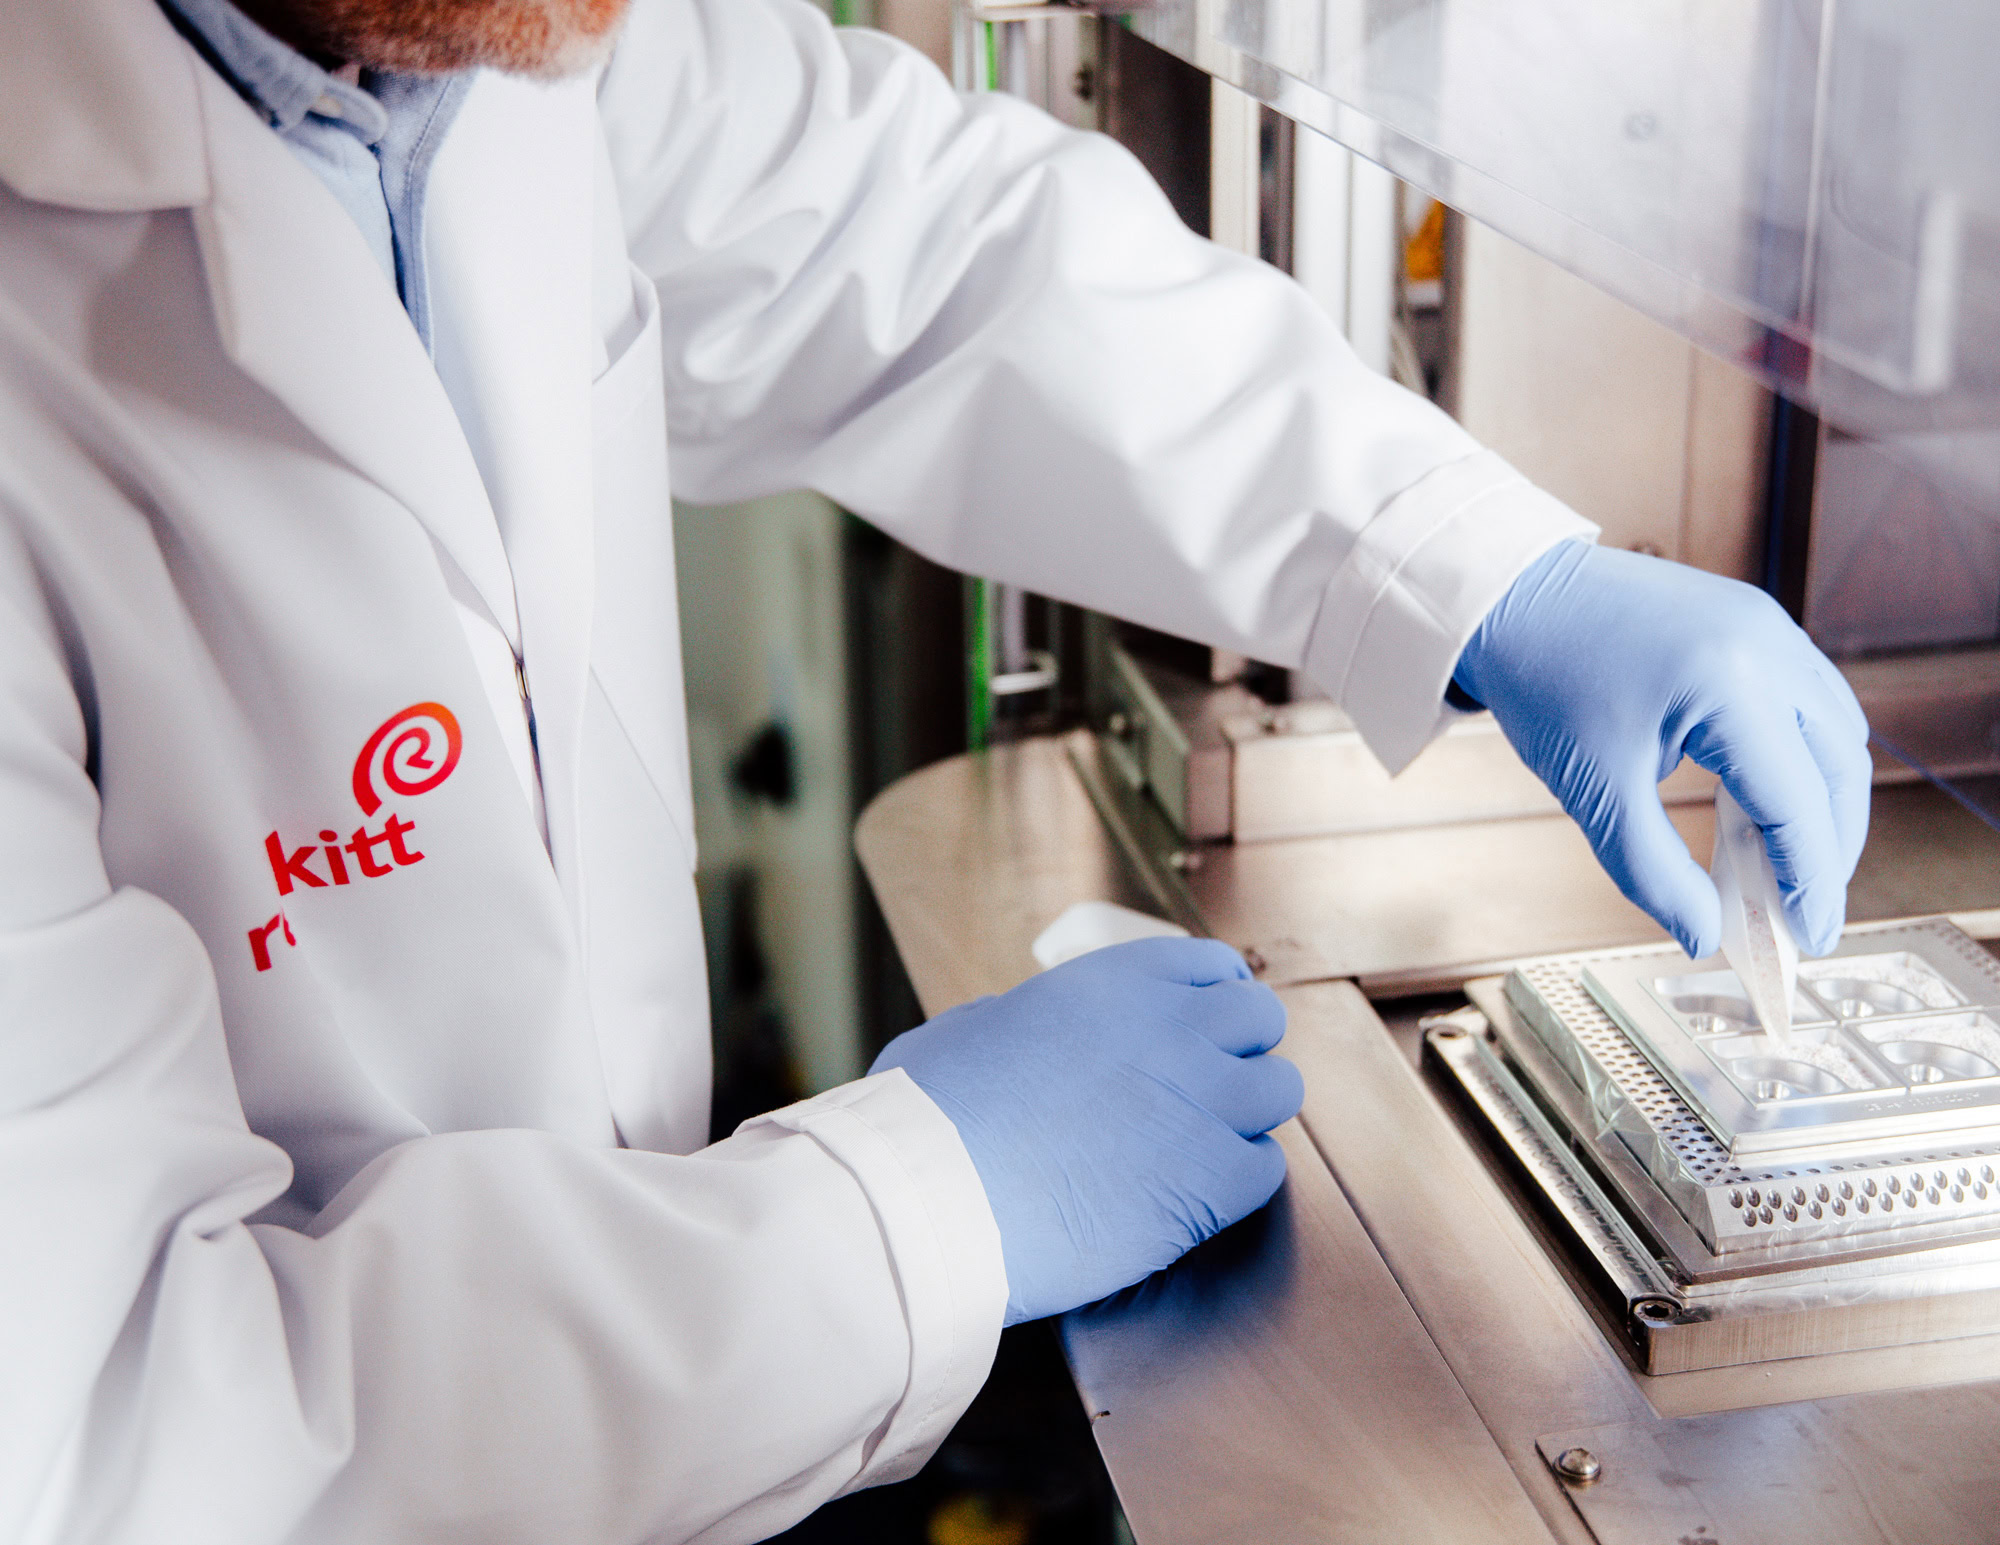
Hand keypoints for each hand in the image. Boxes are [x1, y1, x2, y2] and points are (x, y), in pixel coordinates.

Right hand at [871, 937, 1301, 1324]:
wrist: (932, 1200)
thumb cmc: (927, 1119)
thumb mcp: (967, 1030)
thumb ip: (1012, 1017)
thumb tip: (1013, 1023)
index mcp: (1114, 982)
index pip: (1212, 966)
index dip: (1214, 998)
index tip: (1206, 1025)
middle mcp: (1171, 1028)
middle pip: (1260, 1018)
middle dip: (1241, 1050)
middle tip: (1207, 1089)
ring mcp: (1200, 1102)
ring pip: (1280, 1090)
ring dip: (1247, 1116)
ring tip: (1203, 1146)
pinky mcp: (1213, 1181)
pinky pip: (1265, 1169)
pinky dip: (1237, 1183)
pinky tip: (1192, 1197)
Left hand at [1453, 540, 1870, 957]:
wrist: (1509, 596)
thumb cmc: (1543, 684)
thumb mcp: (1595, 790)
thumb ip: (1654, 873)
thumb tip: (1705, 935)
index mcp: (1732, 685)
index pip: (1799, 803)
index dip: (1812, 880)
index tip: (1809, 938)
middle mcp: (1768, 646)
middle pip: (1838, 767)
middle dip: (1831, 847)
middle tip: (1803, 912)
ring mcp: (1768, 625)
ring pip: (1836, 731)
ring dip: (1822, 802)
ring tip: (1787, 866)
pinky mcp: (1754, 621)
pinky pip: (1807, 699)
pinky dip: (1800, 759)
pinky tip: (1763, 804)